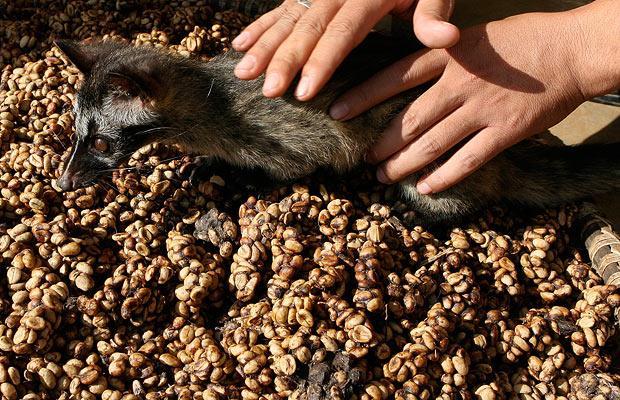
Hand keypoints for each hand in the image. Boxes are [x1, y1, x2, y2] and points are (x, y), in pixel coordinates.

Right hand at [231, 0, 458, 99]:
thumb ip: (433, 13)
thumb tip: (445, 39)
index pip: (343, 31)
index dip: (322, 61)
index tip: (306, 91)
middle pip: (308, 26)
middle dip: (285, 60)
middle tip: (269, 91)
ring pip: (288, 18)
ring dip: (264, 46)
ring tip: (243, 73)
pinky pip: (281, 8)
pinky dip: (261, 27)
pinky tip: (240, 45)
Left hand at [330, 10, 602, 193]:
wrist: (573, 50)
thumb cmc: (522, 41)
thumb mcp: (474, 37)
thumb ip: (441, 59)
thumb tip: (405, 81)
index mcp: (449, 55)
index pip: (395, 76)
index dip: (362, 96)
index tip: (337, 112)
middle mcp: (460, 83)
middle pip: (409, 119)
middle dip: (382, 143)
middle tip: (364, 158)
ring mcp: (482, 109)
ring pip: (432, 144)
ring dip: (403, 164)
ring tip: (383, 176)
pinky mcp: (505, 132)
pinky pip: (467, 161)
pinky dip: (443, 177)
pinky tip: (425, 188)